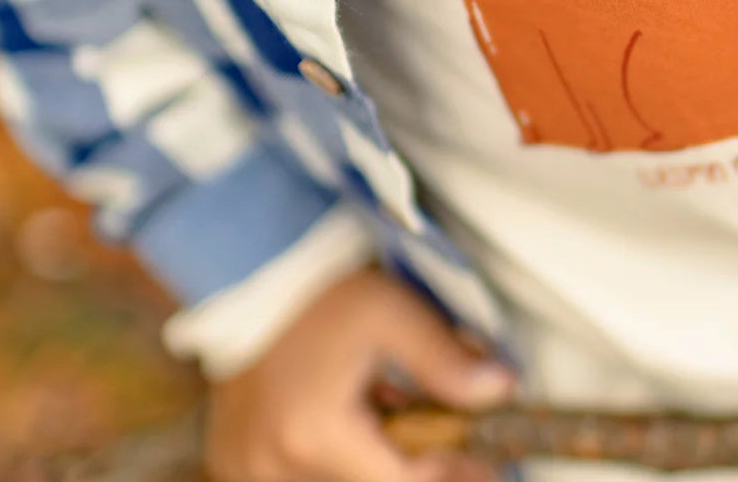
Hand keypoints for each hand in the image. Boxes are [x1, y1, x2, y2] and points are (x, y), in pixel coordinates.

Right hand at [203, 267, 514, 481]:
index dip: (449, 474)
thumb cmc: (325, 293)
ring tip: (381, 407)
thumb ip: (445, 360)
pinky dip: (330, 457)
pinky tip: (339, 417)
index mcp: (314, 434)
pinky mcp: (236, 461)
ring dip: (369, 460)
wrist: (254, 276)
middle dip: (410, 463)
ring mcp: (248, 467)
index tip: (483, 466)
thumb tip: (502, 389)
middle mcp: (274, 464)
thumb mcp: (394, 315)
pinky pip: (298, 475)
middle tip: (443, 437)